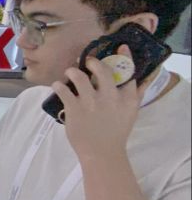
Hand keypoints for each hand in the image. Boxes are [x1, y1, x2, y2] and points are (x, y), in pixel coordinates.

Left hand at [51, 44, 143, 163]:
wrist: (101, 152)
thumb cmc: (116, 132)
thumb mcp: (131, 112)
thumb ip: (135, 94)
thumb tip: (143, 78)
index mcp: (126, 98)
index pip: (127, 71)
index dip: (124, 57)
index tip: (121, 47)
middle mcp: (109, 97)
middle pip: (102, 70)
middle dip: (93, 62)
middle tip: (87, 61)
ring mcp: (90, 102)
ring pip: (79, 76)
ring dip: (72, 71)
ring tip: (69, 72)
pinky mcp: (74, 109)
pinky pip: (63, 90)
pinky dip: (58, 85)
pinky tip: (57, 85)